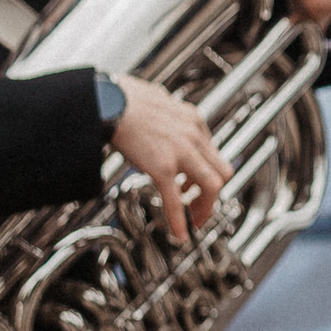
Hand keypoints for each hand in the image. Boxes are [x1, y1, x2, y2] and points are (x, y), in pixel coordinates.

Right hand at [111, 77, 230, 245]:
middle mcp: (194, 135)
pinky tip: (180, 233)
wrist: (107, 99)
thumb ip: (166, 117)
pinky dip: (180, 219)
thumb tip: (160, 120)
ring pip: (212, 186)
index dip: (206, 171)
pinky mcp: (162, 166)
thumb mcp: (157, 101)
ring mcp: (181, 152)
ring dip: (205, 207)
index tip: (196, 182)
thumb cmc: (123, 98)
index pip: (212, 152)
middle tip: (202, 205)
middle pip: (222, 172)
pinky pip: (176, 199)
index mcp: (192, 121)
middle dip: (214, 193)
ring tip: (194, 219)